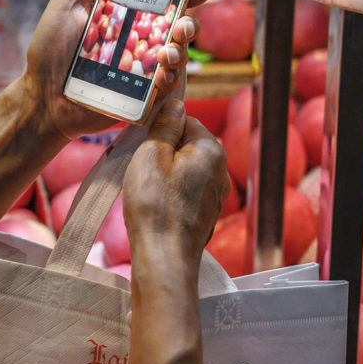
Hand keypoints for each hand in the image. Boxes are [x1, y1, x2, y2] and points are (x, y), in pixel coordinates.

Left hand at [23, 0, 210, 139]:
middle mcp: (138, 38)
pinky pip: (168, 86)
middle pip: (179, 26)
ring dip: (181, 51)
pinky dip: (170, 78)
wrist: (41, 98)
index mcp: (124, 14)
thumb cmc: (49, 51)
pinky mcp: (142, 95)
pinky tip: (161, 75)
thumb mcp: (67, 5)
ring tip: (167, 53)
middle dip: (190, 23)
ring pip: (179, 55)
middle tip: (183, 24)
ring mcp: (142, 67)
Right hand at [122, 99, 229, 256]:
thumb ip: (165, 125)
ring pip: (185, 170)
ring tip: (146, 190)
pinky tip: (155, 207)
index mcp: (211, 149)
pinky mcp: (206, 215)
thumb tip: (175, 104)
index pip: (185, 120)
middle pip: (186, 145)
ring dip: (165, 174)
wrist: (165, 259)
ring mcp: (215, 195)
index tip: (143, 143)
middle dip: (163, 152)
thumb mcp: (152, 154)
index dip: (160, 129)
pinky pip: (186, 192)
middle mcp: (220, 171)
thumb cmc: (155, 206)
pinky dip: (170, 194)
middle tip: (141, 167)